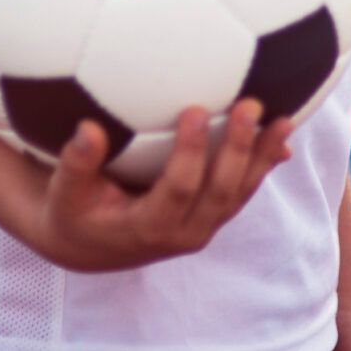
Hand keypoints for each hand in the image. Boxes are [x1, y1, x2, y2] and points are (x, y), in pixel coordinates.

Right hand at [23, 100, 294, 273]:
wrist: (90, 246)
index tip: (195, 109)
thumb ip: (76, 162)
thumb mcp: (65, 192)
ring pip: (240, 194)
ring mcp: (202, 227)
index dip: (190, 153)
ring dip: (262, 156)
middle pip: (220, 192)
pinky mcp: (212, 217)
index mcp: (148, 228)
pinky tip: (282, 136)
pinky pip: (242, 192)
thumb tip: (87, 129)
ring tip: (284, 119)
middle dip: (238, 149)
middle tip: (250, 104)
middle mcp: (182, 233)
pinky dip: (263, 165)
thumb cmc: (73, 211)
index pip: (178, 190)